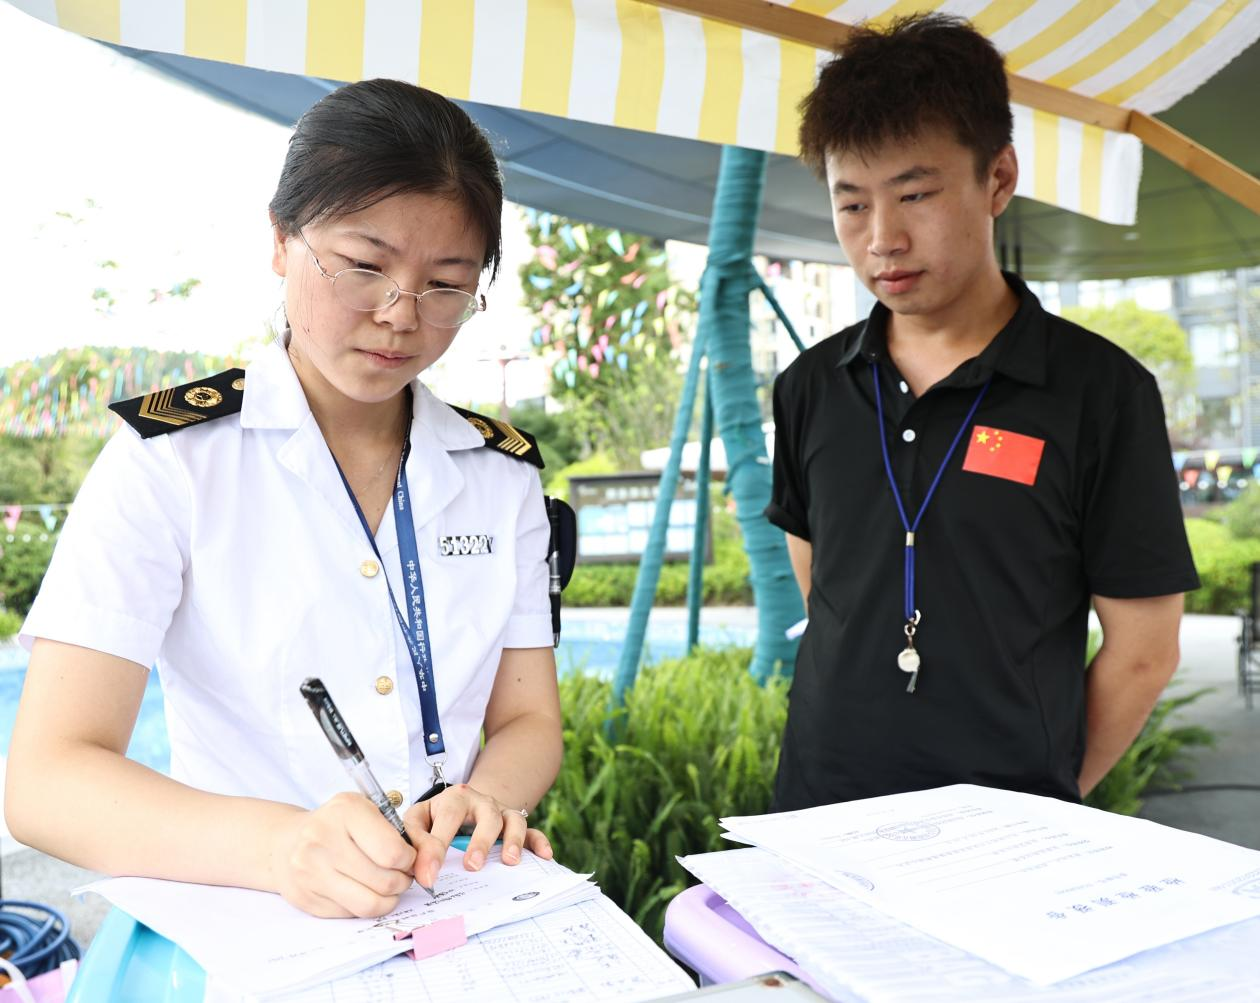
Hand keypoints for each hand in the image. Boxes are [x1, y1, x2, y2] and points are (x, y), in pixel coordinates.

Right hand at [270, 792, 417, 917]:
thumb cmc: (339, 824)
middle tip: (401, 874)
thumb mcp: (371, 811)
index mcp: (346, 811)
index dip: (410, 860)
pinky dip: (365, 905)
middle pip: (384, 881)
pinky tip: (363, 890)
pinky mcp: (306, 898)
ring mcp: (310, 872)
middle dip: (402, 881)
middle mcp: (323, 840)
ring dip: (388, 898)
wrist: (287, 841)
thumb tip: (429, 867)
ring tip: (388, 886)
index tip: (408, 857)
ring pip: (369, 905)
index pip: (393, 852)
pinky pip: (351, 914)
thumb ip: (406, 833)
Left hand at [404, 783, 553, 888]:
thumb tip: (421, 870)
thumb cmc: (436, 817)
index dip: (436, 847)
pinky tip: (545, 856)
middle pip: (487, 816)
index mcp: (455, 798)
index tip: (429, 876)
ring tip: (510, 861)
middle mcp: (481, 802)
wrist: (462, 805)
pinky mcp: (515, 825)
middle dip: (481, 841)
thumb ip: (415, 840)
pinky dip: (539, 842)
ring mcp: (502, 813)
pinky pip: (533, 832)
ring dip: (513, 840)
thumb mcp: (418, 820)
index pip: (447, 818)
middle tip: (472, 866)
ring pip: (514, 821)